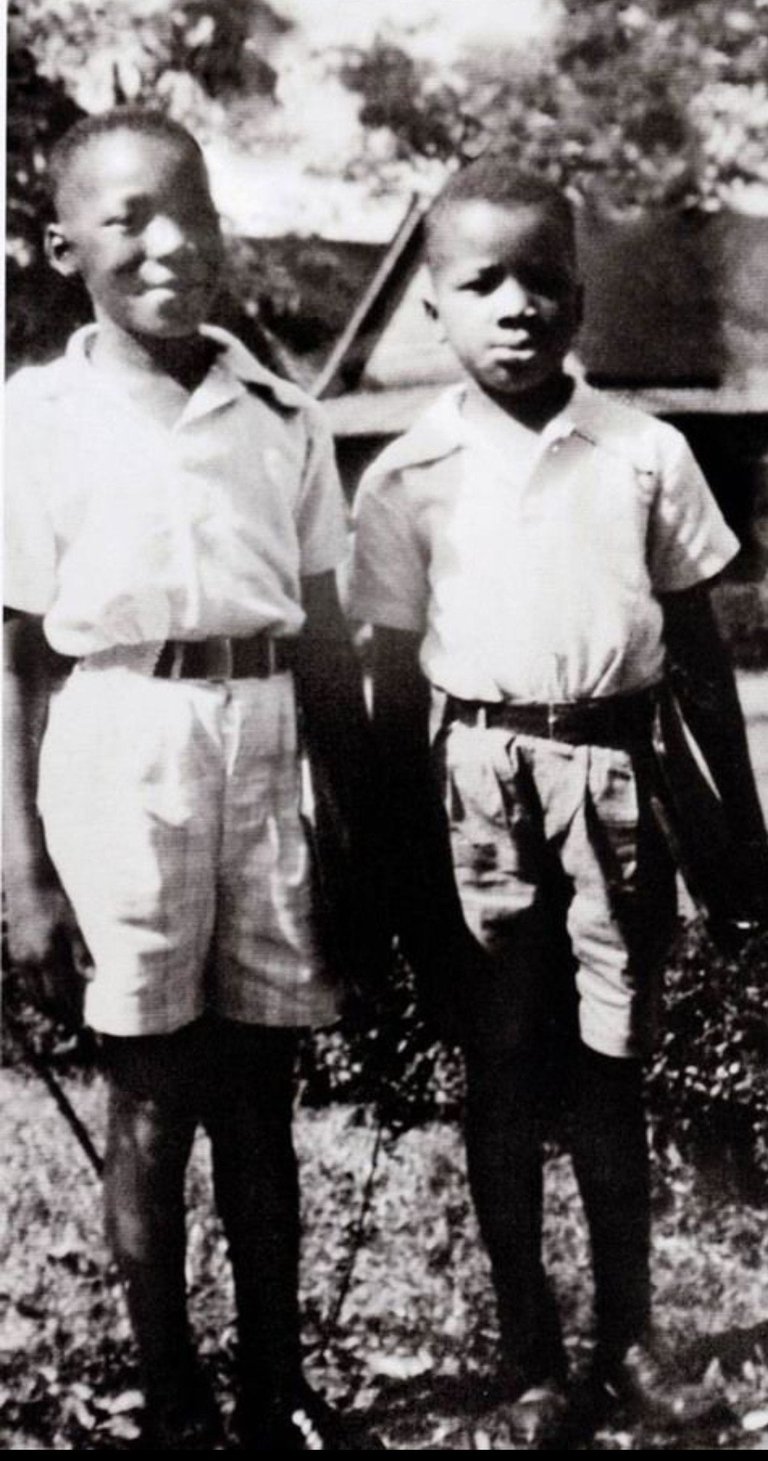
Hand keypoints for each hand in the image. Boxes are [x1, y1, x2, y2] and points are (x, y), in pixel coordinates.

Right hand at [5, 877, 88, 1030]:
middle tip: (72, 1022)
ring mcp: (19, 957)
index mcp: (46, 956)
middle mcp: (29, 961)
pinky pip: (25, 980)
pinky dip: (36, 991)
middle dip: (58, 1012)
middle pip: (43, 999)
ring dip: (46, 1004)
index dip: (69, 1010)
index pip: (58, 995)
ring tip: (61, 1011)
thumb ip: (81, 953)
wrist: (27, 881)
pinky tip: (47, 989)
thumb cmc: (54, 900)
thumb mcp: (72, 925)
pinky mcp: (14, 952)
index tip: (80, 1021)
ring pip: (31, 992)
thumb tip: (91, 979)